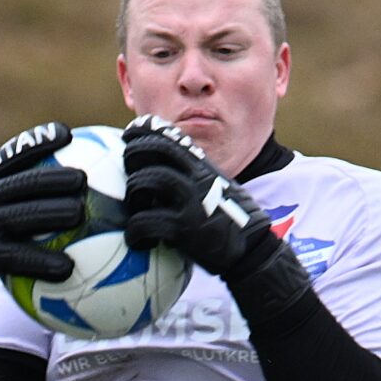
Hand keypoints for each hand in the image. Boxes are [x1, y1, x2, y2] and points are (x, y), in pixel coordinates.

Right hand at [0, 122, 87, 300]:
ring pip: (23, 216)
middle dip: (54, 178)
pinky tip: (68, 267)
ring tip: (80, 213)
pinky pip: (18, 258)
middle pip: (22, 184)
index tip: (65, 134)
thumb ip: (13, 189)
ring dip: (54, 213)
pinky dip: (44, 262)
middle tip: (82, 179)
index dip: (37, 141)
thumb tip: (69, 179)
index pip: (12, 154)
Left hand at [120, 114, 279, 277]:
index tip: (129, 133)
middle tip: (129, 173)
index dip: (144, 131)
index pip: (169, 136)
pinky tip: (138, 240)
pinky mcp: (184, 229)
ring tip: (137, 209)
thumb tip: (161, 171)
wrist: (252, 250)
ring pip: (145, 180)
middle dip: (132, 156)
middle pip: (153, 150)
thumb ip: (192, 176)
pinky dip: (134, 231)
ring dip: (133, 194)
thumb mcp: (216, 188)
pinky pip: (145, 222)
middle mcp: (196, 177)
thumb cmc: (228, 221)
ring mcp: (190, 201)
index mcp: (202, 167)